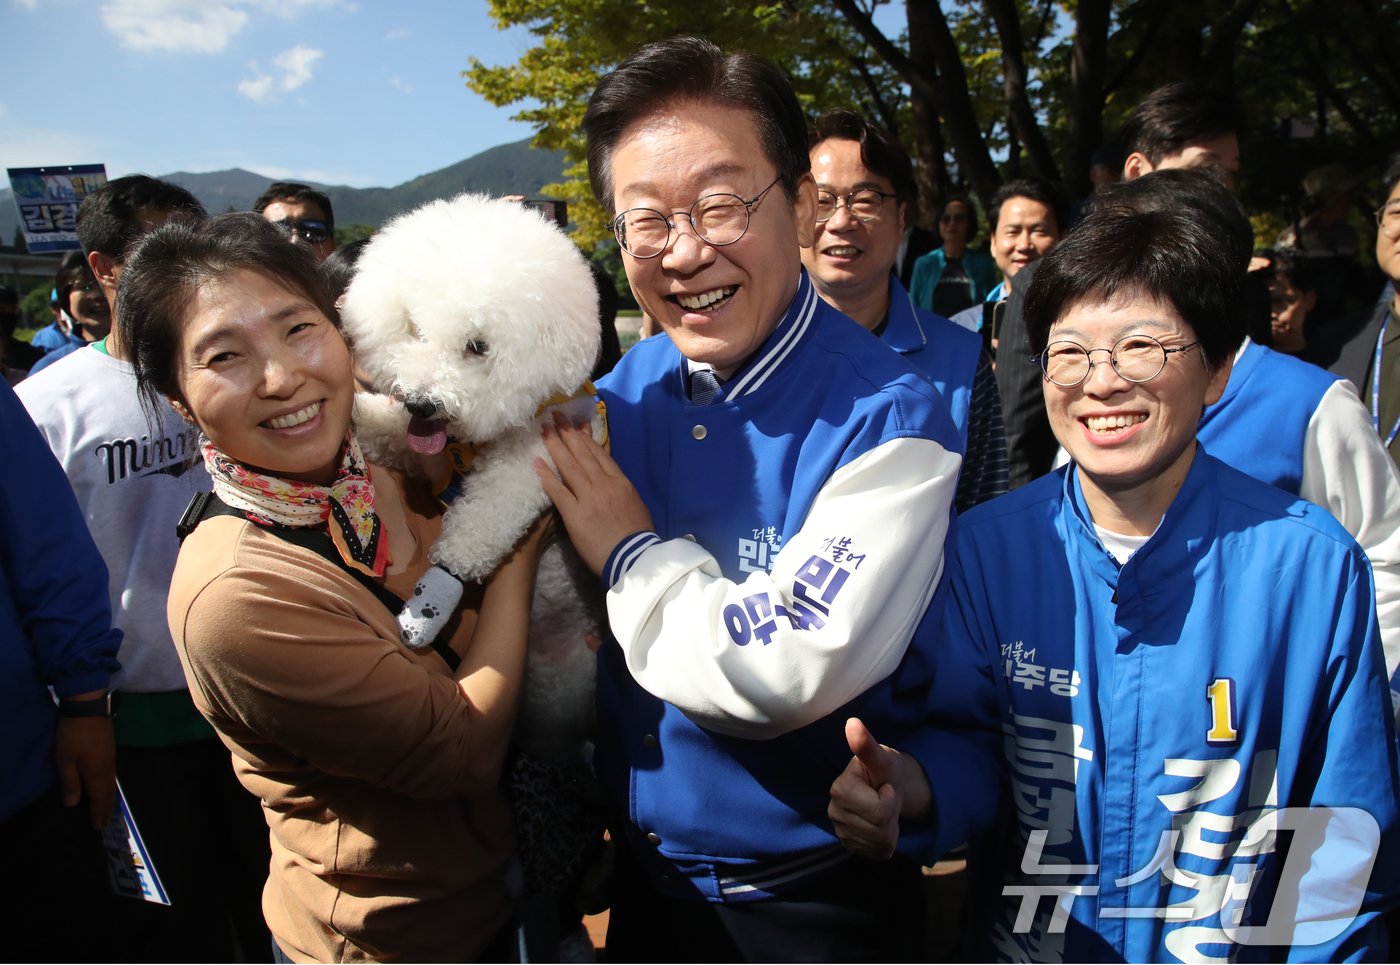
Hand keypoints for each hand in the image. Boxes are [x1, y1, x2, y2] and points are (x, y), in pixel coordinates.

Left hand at [54, 708, 116, 829]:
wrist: (88, 708)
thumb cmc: (73, 735)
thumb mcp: (65, 759)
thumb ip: (69, 782)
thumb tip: (73, 804)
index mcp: (97, 773)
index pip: (99, 798)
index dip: (98, 813)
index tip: (98, 827)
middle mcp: (107, 768)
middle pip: (108, 793)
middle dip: (107, 809)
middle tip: (106, 823)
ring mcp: (110, 758)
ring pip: (111, 783)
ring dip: (109, 798)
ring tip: (107, 808)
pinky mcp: (110, 750)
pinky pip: (111, 774)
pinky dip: (109, 786)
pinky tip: (106, 784)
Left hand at [535, 417, 653, 576]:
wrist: (635, 557)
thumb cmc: (637, 534)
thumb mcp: (635, 503)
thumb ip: (621, 488)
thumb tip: (611, 478)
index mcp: (620, 482)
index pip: (599, 453)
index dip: (584, 437)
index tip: (574, 425)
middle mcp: (604, 484)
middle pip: (582, 453)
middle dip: (567, 433)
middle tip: (554, 415)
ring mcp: (589, 498)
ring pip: (569, 466)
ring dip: (555, 445)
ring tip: (544, 429)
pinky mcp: (575, 515)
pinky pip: (558, 491)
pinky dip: (547, 476)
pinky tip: (536, 463)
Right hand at [828, 717, 927, 858]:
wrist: (889, 786)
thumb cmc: (885, 770)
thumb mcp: (882, 758)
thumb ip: (867, 745)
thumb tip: (853, 722)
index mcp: (839, 789)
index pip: (878, 811)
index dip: (890, 800)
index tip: (885, 787)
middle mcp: (834, 812)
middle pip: (879, 830)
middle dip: (891, 816)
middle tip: (887, 800)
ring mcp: (840, 830)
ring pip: (879, 843)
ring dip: (891, 829)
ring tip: (885, 811)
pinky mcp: (849, 844)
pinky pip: (877, 853)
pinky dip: (886, 842)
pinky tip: (882, 826)